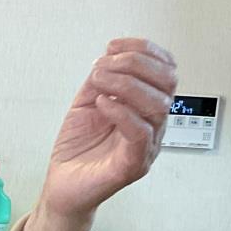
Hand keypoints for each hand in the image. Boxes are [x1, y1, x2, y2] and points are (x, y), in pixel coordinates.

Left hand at [19, 38, 174, 230]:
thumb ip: (101, 79)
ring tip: (99, 82)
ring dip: (126, 84)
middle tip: (105, 64)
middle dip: (136, 63)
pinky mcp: (133, 165)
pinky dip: (121, 111)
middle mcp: (153, 124)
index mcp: (146, 107)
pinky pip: (140, 133)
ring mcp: (146, 145)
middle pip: (168, 82)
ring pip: (157, 105)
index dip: (144, 50)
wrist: (62, 185)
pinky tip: (102, 104)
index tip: (113, 45)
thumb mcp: (87, 102)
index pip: (165, 69)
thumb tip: (110, 56)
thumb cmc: (78, 148)